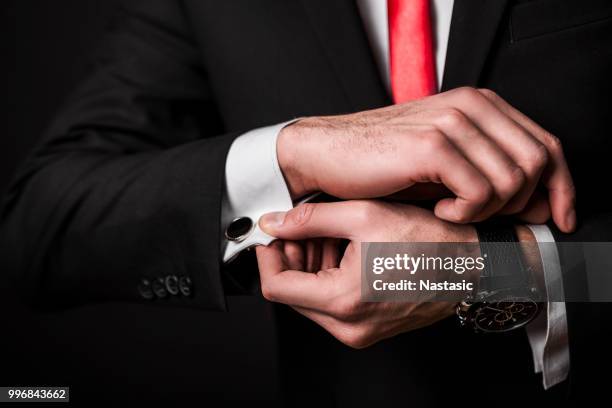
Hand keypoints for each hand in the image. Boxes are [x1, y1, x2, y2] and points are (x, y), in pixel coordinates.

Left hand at [256, 201, 477, 348]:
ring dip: (312, 266)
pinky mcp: (371, 329)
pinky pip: (334, 306)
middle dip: (292, 259)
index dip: (267, 256)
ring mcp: (361, 332)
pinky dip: (331, 278)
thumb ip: (309, 220)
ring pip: (312, 299)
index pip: (276, 286)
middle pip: (292, 293)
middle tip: (306, 229)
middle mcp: (349, 327)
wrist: (474, 263)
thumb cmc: (429, 239)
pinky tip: (347, 251)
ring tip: (333, 236)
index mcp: (343, 301)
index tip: (273, 235)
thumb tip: (273, 224)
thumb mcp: (364, 216)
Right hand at [278, 87, 575, 231]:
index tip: (555, 219)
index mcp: (479, 105)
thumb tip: (538, 206)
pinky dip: (465, 212)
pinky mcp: (431, 144)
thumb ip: (491, 177)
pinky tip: (439, 212)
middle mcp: (471, 105)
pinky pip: (478, 190)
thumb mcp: (445, 170)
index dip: (560, 186)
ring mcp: (452, 122)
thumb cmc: (380, 164)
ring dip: (489, 210)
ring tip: (452, 212)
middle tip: (485, 219)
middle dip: (524, 203)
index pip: (545, 143)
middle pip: (538, 162)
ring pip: (512, 179)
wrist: (325, 155)